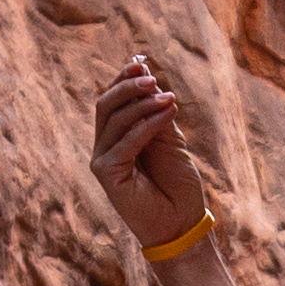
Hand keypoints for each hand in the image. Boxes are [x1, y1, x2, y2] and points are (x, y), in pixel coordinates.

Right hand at [91, 50, 209, 253]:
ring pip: (113, 119)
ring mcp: (103, 160)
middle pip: (106, 105)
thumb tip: (146, 71)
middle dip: (128, 86)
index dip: (124, 78)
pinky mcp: (106, 174)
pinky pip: (124, 142)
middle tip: (153, 78)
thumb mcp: (170, 140)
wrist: (182, 223)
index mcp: (119, 137)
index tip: (141, 61)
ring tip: (169, 98)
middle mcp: (106, 146)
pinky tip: (167, 114)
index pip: (113, 100)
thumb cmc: (178, 185)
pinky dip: (145, 126)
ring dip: (142, 104)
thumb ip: (156, 111)